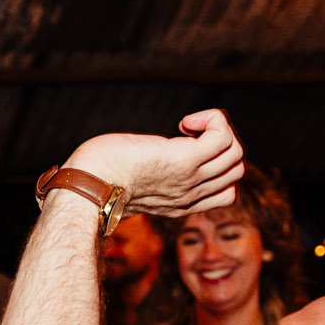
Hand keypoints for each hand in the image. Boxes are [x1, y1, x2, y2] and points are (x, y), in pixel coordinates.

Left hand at [63, 109, 247, 220]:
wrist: (88, 185)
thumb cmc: (98, 179)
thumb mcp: (132, 181)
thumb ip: (148, 177)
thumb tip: (145, 156)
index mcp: (181, 205)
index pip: (226, 190)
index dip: (217, 164)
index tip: (187, 150)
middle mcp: (191, 196)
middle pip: (236, 168)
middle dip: (220, 142)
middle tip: (189, 133)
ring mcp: (191, 178)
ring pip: (236, 152)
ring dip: (218, 128)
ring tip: (188, 126)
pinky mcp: (185, 159)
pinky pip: (223, 135)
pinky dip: (213, 119)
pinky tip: (186, 122)